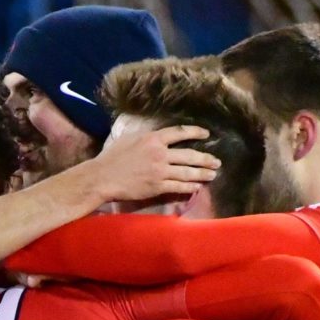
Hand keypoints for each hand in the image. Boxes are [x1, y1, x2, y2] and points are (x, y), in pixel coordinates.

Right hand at [88, 124, 219, 203]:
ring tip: (213, 174)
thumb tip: (156, 134)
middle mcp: (159, 153)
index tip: (206, 134)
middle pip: (189, 155)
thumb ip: (145, 136)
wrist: (103, 177)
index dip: (195, 132)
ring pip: (187, 172)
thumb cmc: (112, 157)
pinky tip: (197, 187)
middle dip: (205, 159)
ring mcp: (159, 171)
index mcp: (153, 138)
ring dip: (202, 174)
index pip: (180, 132)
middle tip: (216, 161)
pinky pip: (178, 187)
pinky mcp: (157, 187)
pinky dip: (190, 187)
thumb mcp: (129, 138)